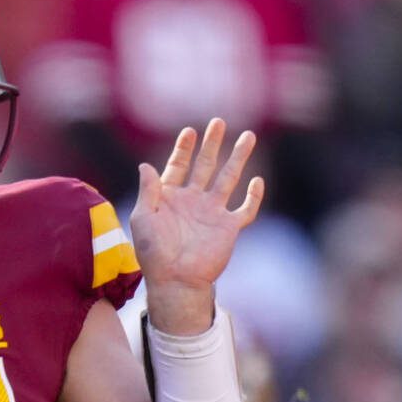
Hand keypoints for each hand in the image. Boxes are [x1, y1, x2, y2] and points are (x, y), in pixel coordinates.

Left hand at [130, 118, 264, 333]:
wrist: (174, 279)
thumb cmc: (153, 252)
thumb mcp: (144, 218)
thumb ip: (148, 191)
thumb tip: (145, 165)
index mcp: (171, 197)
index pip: (178, 166)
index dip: (184, 149)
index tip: (189, 130)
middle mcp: (193, 201)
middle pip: (206, 166)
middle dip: (212, 144)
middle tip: (218, 122)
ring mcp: (212, 212)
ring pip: (229, 178)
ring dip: (238, 158)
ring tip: (248, 136)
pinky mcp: (228, 227)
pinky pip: (245, 209)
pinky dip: (253, 196)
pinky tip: (258, 181)